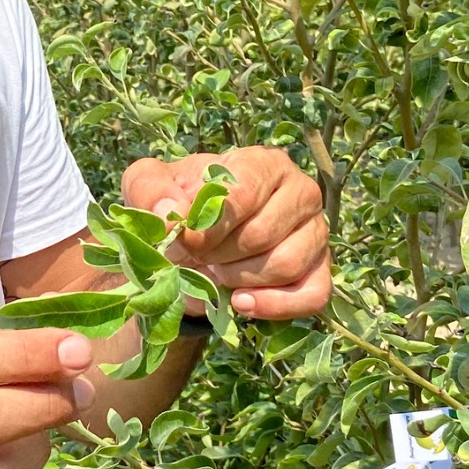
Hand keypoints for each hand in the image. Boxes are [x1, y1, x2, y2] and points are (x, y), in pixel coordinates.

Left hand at [121, 146, 330, 319]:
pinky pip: (312, 295)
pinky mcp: (320, 272)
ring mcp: (315, 233)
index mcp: (263, 163)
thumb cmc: (180, 204)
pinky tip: (241, 302)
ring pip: (286, 264)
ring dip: (240, 278)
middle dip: (220, 254)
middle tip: (198, 257)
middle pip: (262, 233)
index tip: (185, 240)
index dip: (210, 225)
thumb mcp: (149, 186)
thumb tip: (170, 213)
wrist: (195, 242)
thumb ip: (150, 190)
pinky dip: (273, 306)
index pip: (244, 193)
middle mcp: (300, 192)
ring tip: (216, 273)